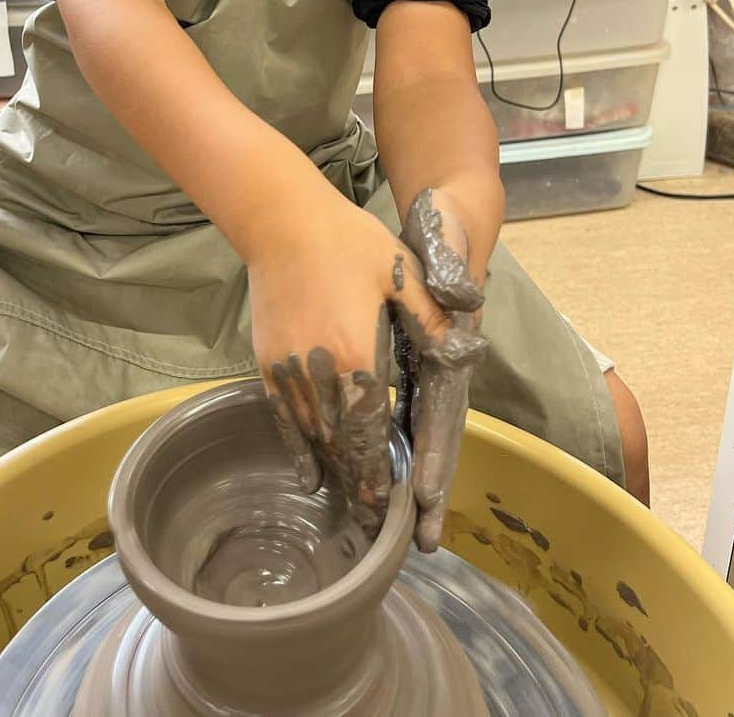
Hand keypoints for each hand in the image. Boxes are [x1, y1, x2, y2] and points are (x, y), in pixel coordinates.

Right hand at [251, 188, 485, 548]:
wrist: (280, 218)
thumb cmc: (348, 241)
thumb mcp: (401, 273)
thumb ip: (432, 320)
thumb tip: (467, 356)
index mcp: (356, 354)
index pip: (371, 430)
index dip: (380, 471)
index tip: (391, 506)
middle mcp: (317, 372)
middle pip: (340, 442)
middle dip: (358, 481)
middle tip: (374, 515)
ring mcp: (286, 369)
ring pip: (311, 434)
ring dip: (332, 466)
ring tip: (350, 497)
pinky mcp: (266, 361)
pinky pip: (282, 417)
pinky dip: (297, 447)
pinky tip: (307, 471)